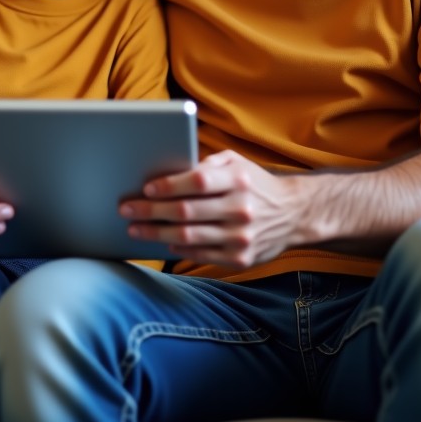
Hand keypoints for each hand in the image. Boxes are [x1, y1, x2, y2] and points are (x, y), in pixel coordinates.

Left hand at [119, 149, 305, 267]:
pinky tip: (162, 241)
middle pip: (186, 212)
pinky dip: (177, 248)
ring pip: (188, 237)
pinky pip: (200, 254)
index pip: (197, 182)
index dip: (168, 186)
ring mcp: (241, 237)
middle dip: (151, 211)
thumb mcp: (236, 162)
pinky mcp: (241, 259)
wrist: (294, 213)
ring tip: (135, 228)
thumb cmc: (254, 183)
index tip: (145, 189)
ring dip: (156, 233)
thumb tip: (169, 171)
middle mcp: (240, 209)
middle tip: (126, 210)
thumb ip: (206, 164)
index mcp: (238, 180)